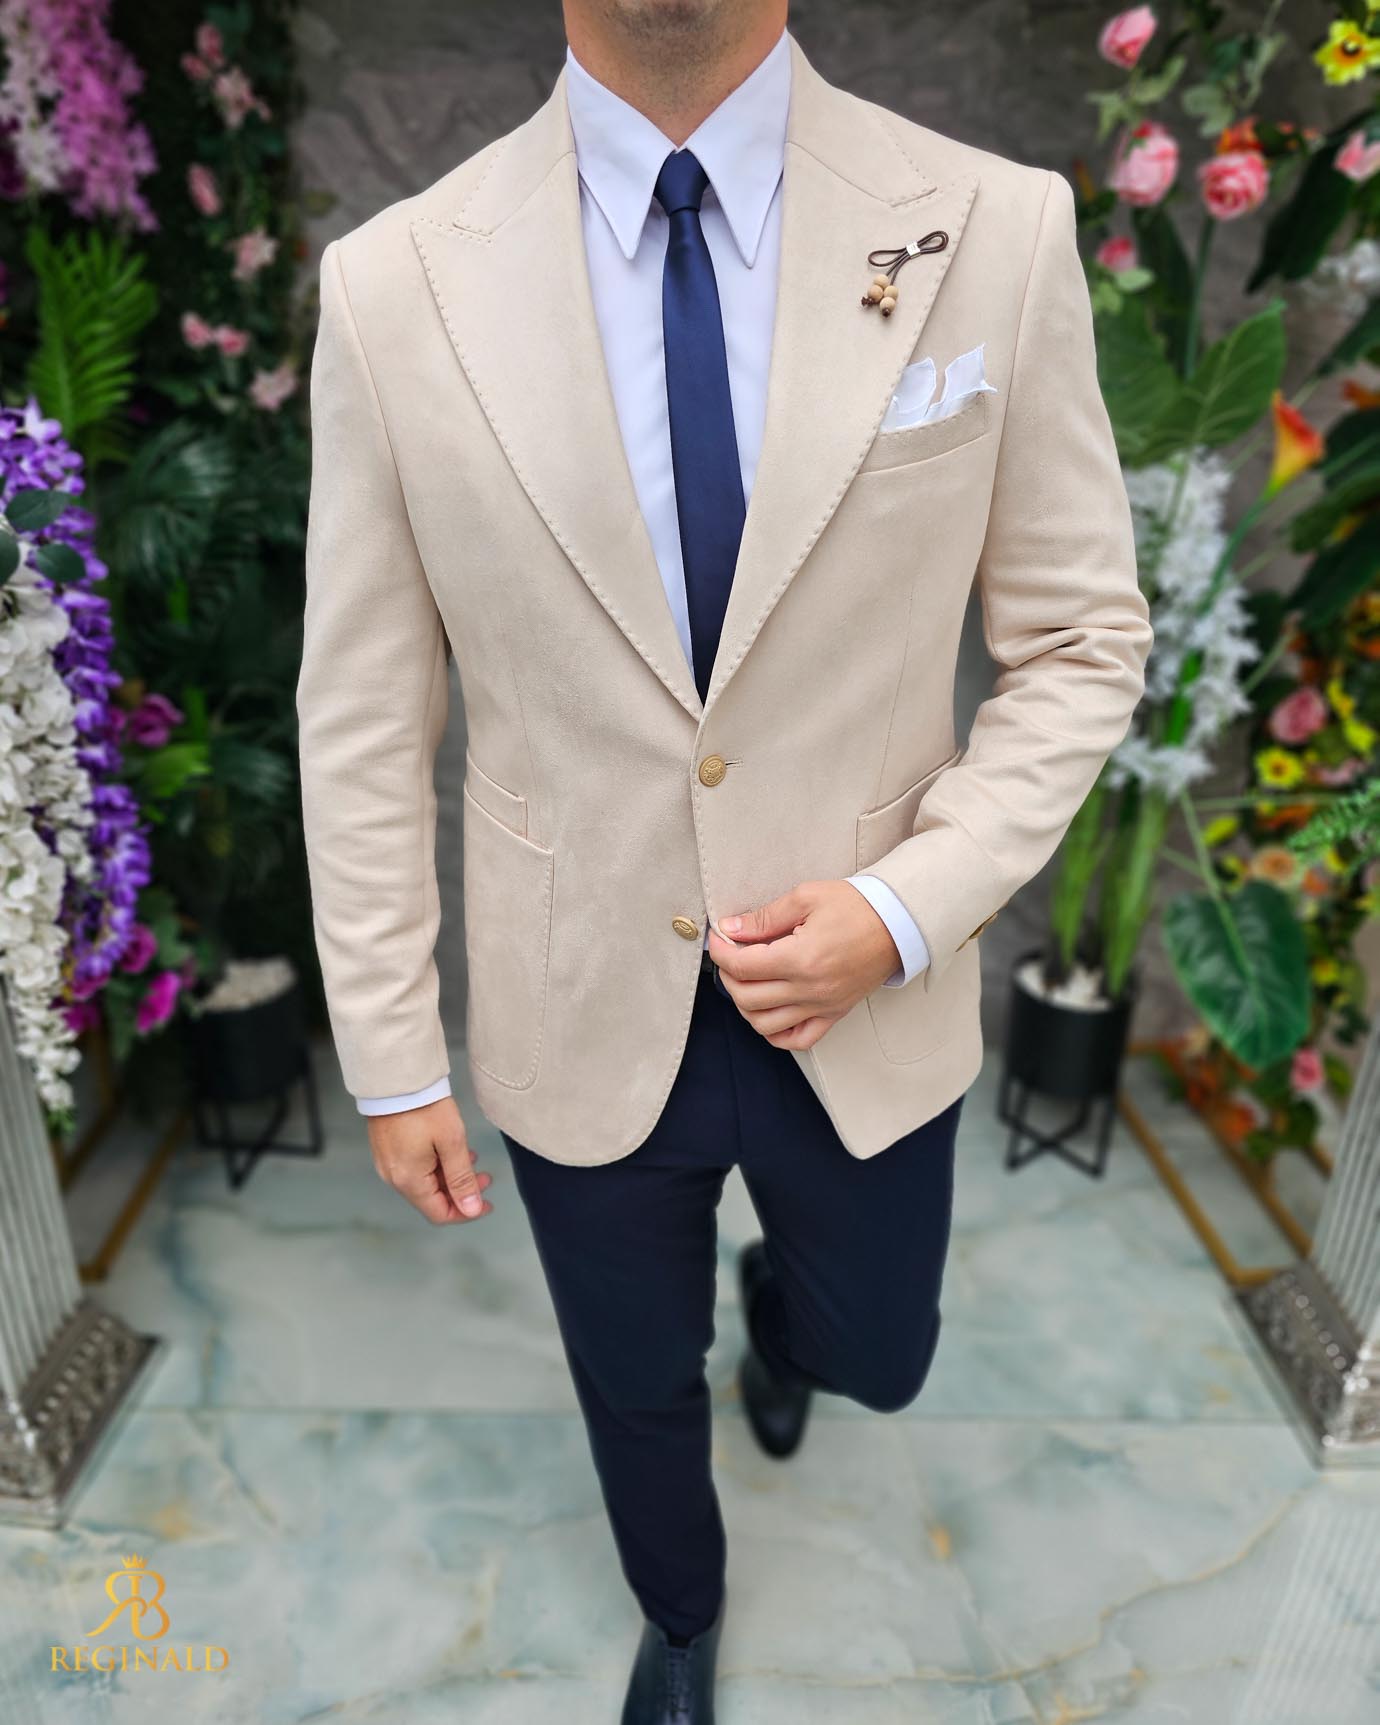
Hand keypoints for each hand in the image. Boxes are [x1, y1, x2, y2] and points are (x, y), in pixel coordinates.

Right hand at [366, 1096, 492, 1223]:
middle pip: (432, 1199)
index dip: (466, 1212)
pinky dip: (436, 1166)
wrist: (395, 1078)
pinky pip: (415, 1169)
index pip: (439, 1214)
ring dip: (450, 1177)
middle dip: (461, 1192)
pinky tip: (451, 1151)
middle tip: (485, 1176)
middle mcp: (394, 1177)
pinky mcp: (387, 1150)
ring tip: (472, 1159)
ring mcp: (388, 1164)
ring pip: (425, 1183)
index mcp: (408, 1180)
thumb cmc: (424, 1107)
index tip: (487, 1202)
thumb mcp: (451, 1142)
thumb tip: (472, 1210)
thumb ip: (462, 1179)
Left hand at [707, 879, 900, 1050]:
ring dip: (745, 1006)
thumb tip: (731, 929)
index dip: (721, 952)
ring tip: (746, 982)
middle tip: (729, 956)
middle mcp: (810, 989)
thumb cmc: (856, 906)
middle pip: (747, 997)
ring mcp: (822, 1007)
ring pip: (765, 1025)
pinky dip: (775, 1033)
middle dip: (728, 976)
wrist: (898, 923)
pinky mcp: (833, 1014)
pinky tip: (768, 1012)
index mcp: (801, 958)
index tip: (718, 938)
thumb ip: (765, 917)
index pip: (743, 966)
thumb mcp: (806, 897)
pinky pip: (797, 1040)